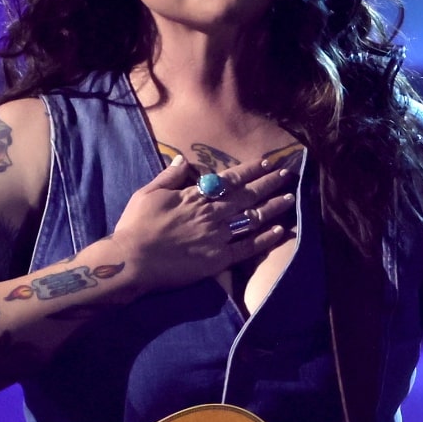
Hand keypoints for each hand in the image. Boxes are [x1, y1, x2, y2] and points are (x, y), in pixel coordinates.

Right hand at [110, 156, 298, 291]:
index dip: (250, 170)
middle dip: (269, 183)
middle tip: (287, 174)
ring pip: (252, 219)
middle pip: (247, 196)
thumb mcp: (147, 193)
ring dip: (273, 207)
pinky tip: (280, 231)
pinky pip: (247, 248)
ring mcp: (217, 237)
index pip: (229, 179)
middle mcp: (211, 214)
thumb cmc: (135, 226)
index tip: (267, 161)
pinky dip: (264, 239)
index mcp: (195, 196)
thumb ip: (169, 176)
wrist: (131, 261)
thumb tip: (183, 160)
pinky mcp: (217, 259)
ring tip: (291, 198)